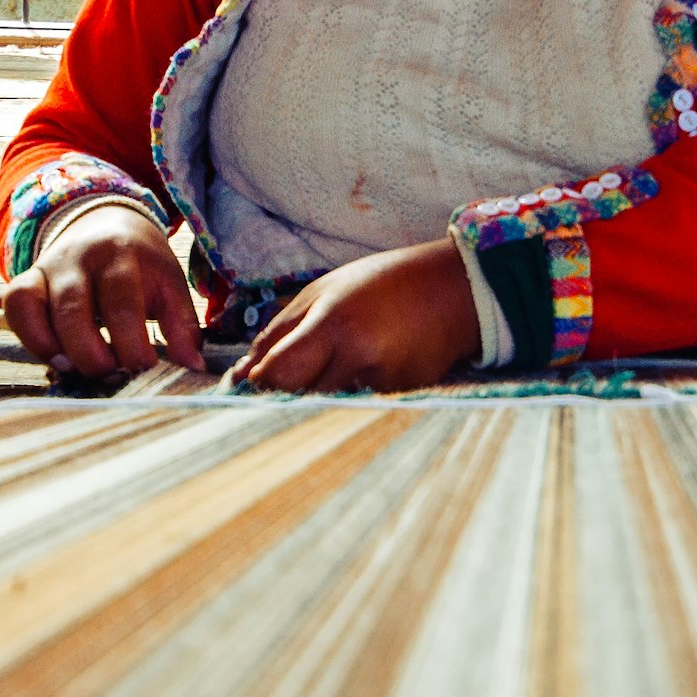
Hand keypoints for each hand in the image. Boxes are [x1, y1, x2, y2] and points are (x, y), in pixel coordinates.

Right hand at [0, 205, 203, 375]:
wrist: (107, 221)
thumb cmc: (142, 264)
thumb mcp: (170, 284)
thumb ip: (181, 326)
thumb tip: (191, 368)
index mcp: (119, 258)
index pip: (120, 302)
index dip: (130, 344)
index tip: (143, 370)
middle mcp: (75, 260)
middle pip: (70, 306)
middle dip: (86, 350)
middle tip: (105, 374)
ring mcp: (42, 270)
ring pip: (23, 301)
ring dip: (38, 340)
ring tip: (62, 366)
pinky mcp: (21, 284)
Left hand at [239, 240, 481, 393]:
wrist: (454, 291)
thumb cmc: (382, 284)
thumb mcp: (322, 292)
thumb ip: (278, 332)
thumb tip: (242, 375)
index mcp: (333, 324)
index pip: (277, 375)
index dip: (257, 386)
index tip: (249, 387)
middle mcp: (358, 358)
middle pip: (298, 402)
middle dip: (279, 400)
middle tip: (273, 393)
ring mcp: (382, 383)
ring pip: (325, 411)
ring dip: (312, 404)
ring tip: (318, 381)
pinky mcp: (399, 399)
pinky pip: (355, 410)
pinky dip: (343, 403)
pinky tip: (353, 380)